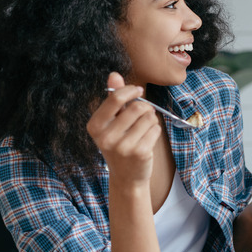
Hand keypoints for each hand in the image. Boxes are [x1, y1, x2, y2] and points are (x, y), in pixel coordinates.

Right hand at [86, 72, 160, 186]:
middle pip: (136, 107)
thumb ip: (114, 99)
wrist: (126, 176)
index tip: (138, 90)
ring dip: (151, 119)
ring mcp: (122, 147)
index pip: (115, 99)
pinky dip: (155, 130)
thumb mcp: (112, 122)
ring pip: (149, 117)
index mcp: (95, 126)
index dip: (130, 91)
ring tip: (144, 128)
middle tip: (144, 114)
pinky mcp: (139, 153)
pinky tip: (148, 139)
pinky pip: (156, 129)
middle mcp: (106, 137)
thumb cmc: (119, 144)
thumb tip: (114, 75)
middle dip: (145, 107)